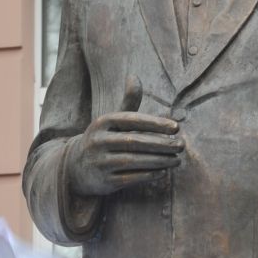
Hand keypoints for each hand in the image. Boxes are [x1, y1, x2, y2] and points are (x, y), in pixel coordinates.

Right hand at [65, 79, 184, 197]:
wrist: (75, 168)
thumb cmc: (103, 140)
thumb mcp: (111, 121)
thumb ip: (127, 103)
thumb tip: (134, 77)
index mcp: (103, 122)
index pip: (132, 120)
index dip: (155, 124)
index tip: (176, 128)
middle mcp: (99, 141)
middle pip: (135, 142)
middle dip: (161, 144)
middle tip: (182, 146)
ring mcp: (100, 162)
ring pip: (134, 161)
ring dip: (159, 161)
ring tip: (177, 160)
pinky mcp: (104, 181)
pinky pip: (130, 178)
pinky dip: (148, 175)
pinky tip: (163, 172)